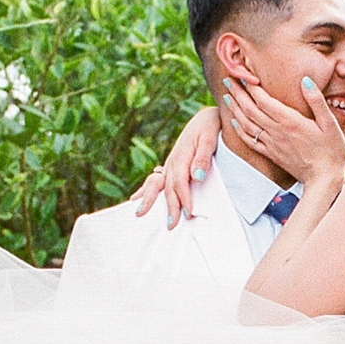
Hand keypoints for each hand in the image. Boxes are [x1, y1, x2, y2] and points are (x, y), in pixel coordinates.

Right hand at [130, 107, 219, 226]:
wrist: (205, 118)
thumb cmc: (209, 127)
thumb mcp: (209, 138)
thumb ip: (203, 157)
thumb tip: (196, 176)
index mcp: (181, 158)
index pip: (181, 183)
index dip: (184, 199)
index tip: (188, 213)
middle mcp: (172, 163)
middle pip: (167, 188)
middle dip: (169, 207)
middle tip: (170, 225)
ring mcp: (169, 165)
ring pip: (156, 185)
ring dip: (149, 199)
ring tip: (140, 214)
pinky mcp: (170, 166)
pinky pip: (155, 180)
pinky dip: (145, 190)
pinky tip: (135, 199)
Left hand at [224, 75, 344, 185]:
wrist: (323, 179)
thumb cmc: (331, 150)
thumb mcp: (330, 123)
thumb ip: (316, 101)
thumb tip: (305, 80)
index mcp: (290, 121)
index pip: (264, 100)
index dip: (252, 87)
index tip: (244, 74)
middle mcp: (277, 132)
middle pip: (250, 110)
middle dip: (238, 93)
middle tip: (228, 80)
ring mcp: (272, 144)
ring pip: (247, 124)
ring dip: (235, 109)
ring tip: (227, 96)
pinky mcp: (271, 155)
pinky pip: (250, 141)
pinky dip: (239, 130)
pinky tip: (234, 122)